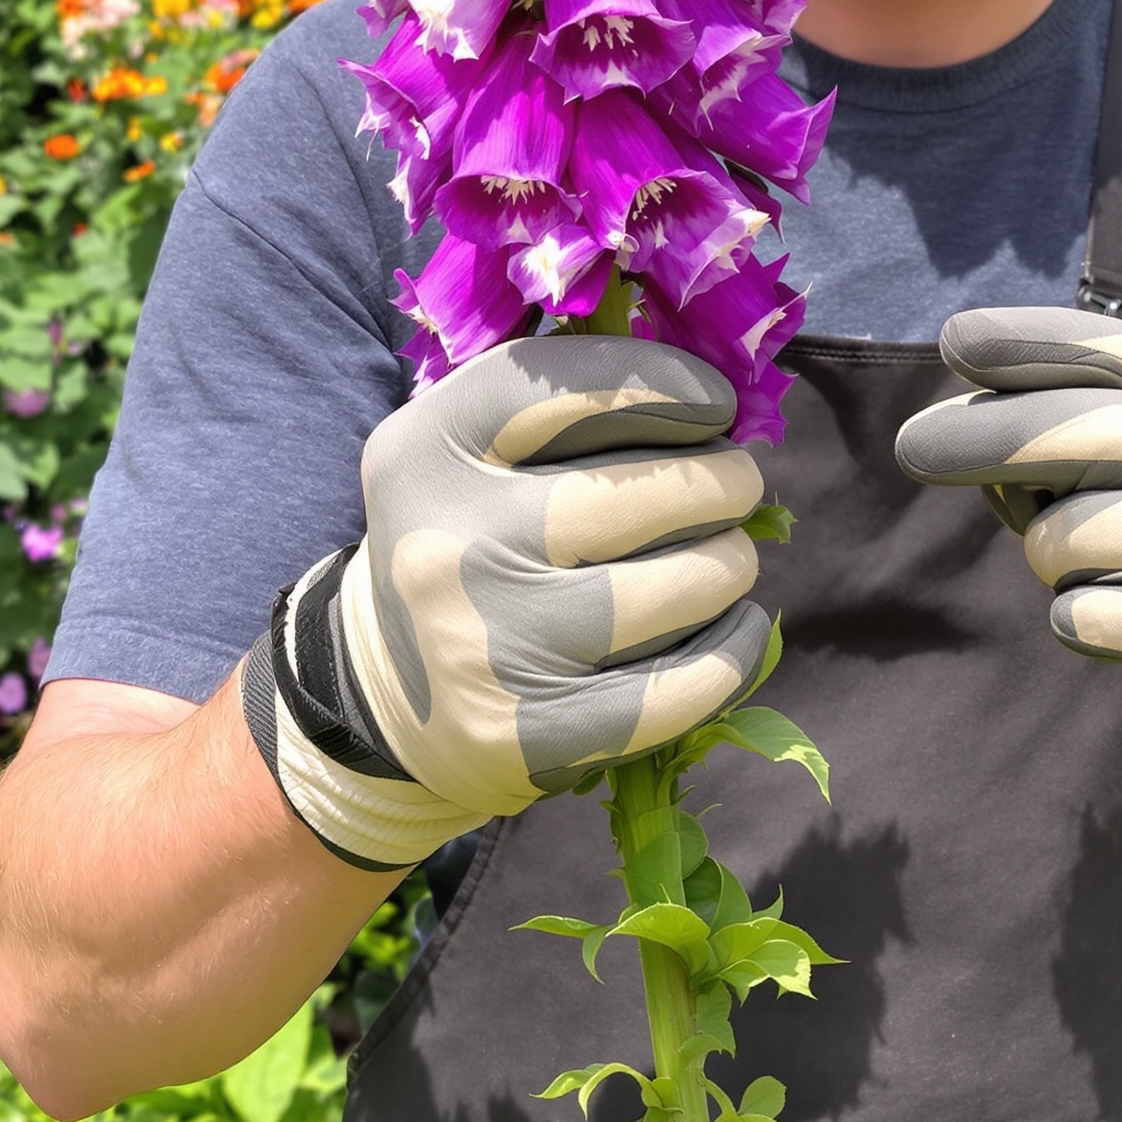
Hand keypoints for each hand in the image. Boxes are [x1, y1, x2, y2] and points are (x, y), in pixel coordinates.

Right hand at [244, 336, 769, 868]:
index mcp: (427, 450)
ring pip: (683, 582)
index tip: (717, 403)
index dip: (665, 384)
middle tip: (735, 485)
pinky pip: (687, 684)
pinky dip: (735, 649)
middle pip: (646, 492)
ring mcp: (491, 649)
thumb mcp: (471, 447)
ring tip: (727, 557)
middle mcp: (449, 545)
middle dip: (722, 482)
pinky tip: (736, 626)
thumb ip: (569, 401)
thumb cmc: (468, 537)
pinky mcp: (536, 737)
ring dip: (732, 562)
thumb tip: (717, 391)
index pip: (567, 387)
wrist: (386, 693)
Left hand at [895, 308, 1121, 781]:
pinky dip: (1081, 622)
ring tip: (1112, 565)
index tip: (955, 343)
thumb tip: (960, 427)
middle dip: (969, 443)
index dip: (1018, 345)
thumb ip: (1092, 415)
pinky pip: (1087, 621)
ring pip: (1060, 543)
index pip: (1100, 350)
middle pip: (1057, 436)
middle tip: (914, 449)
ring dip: (1055, 562)